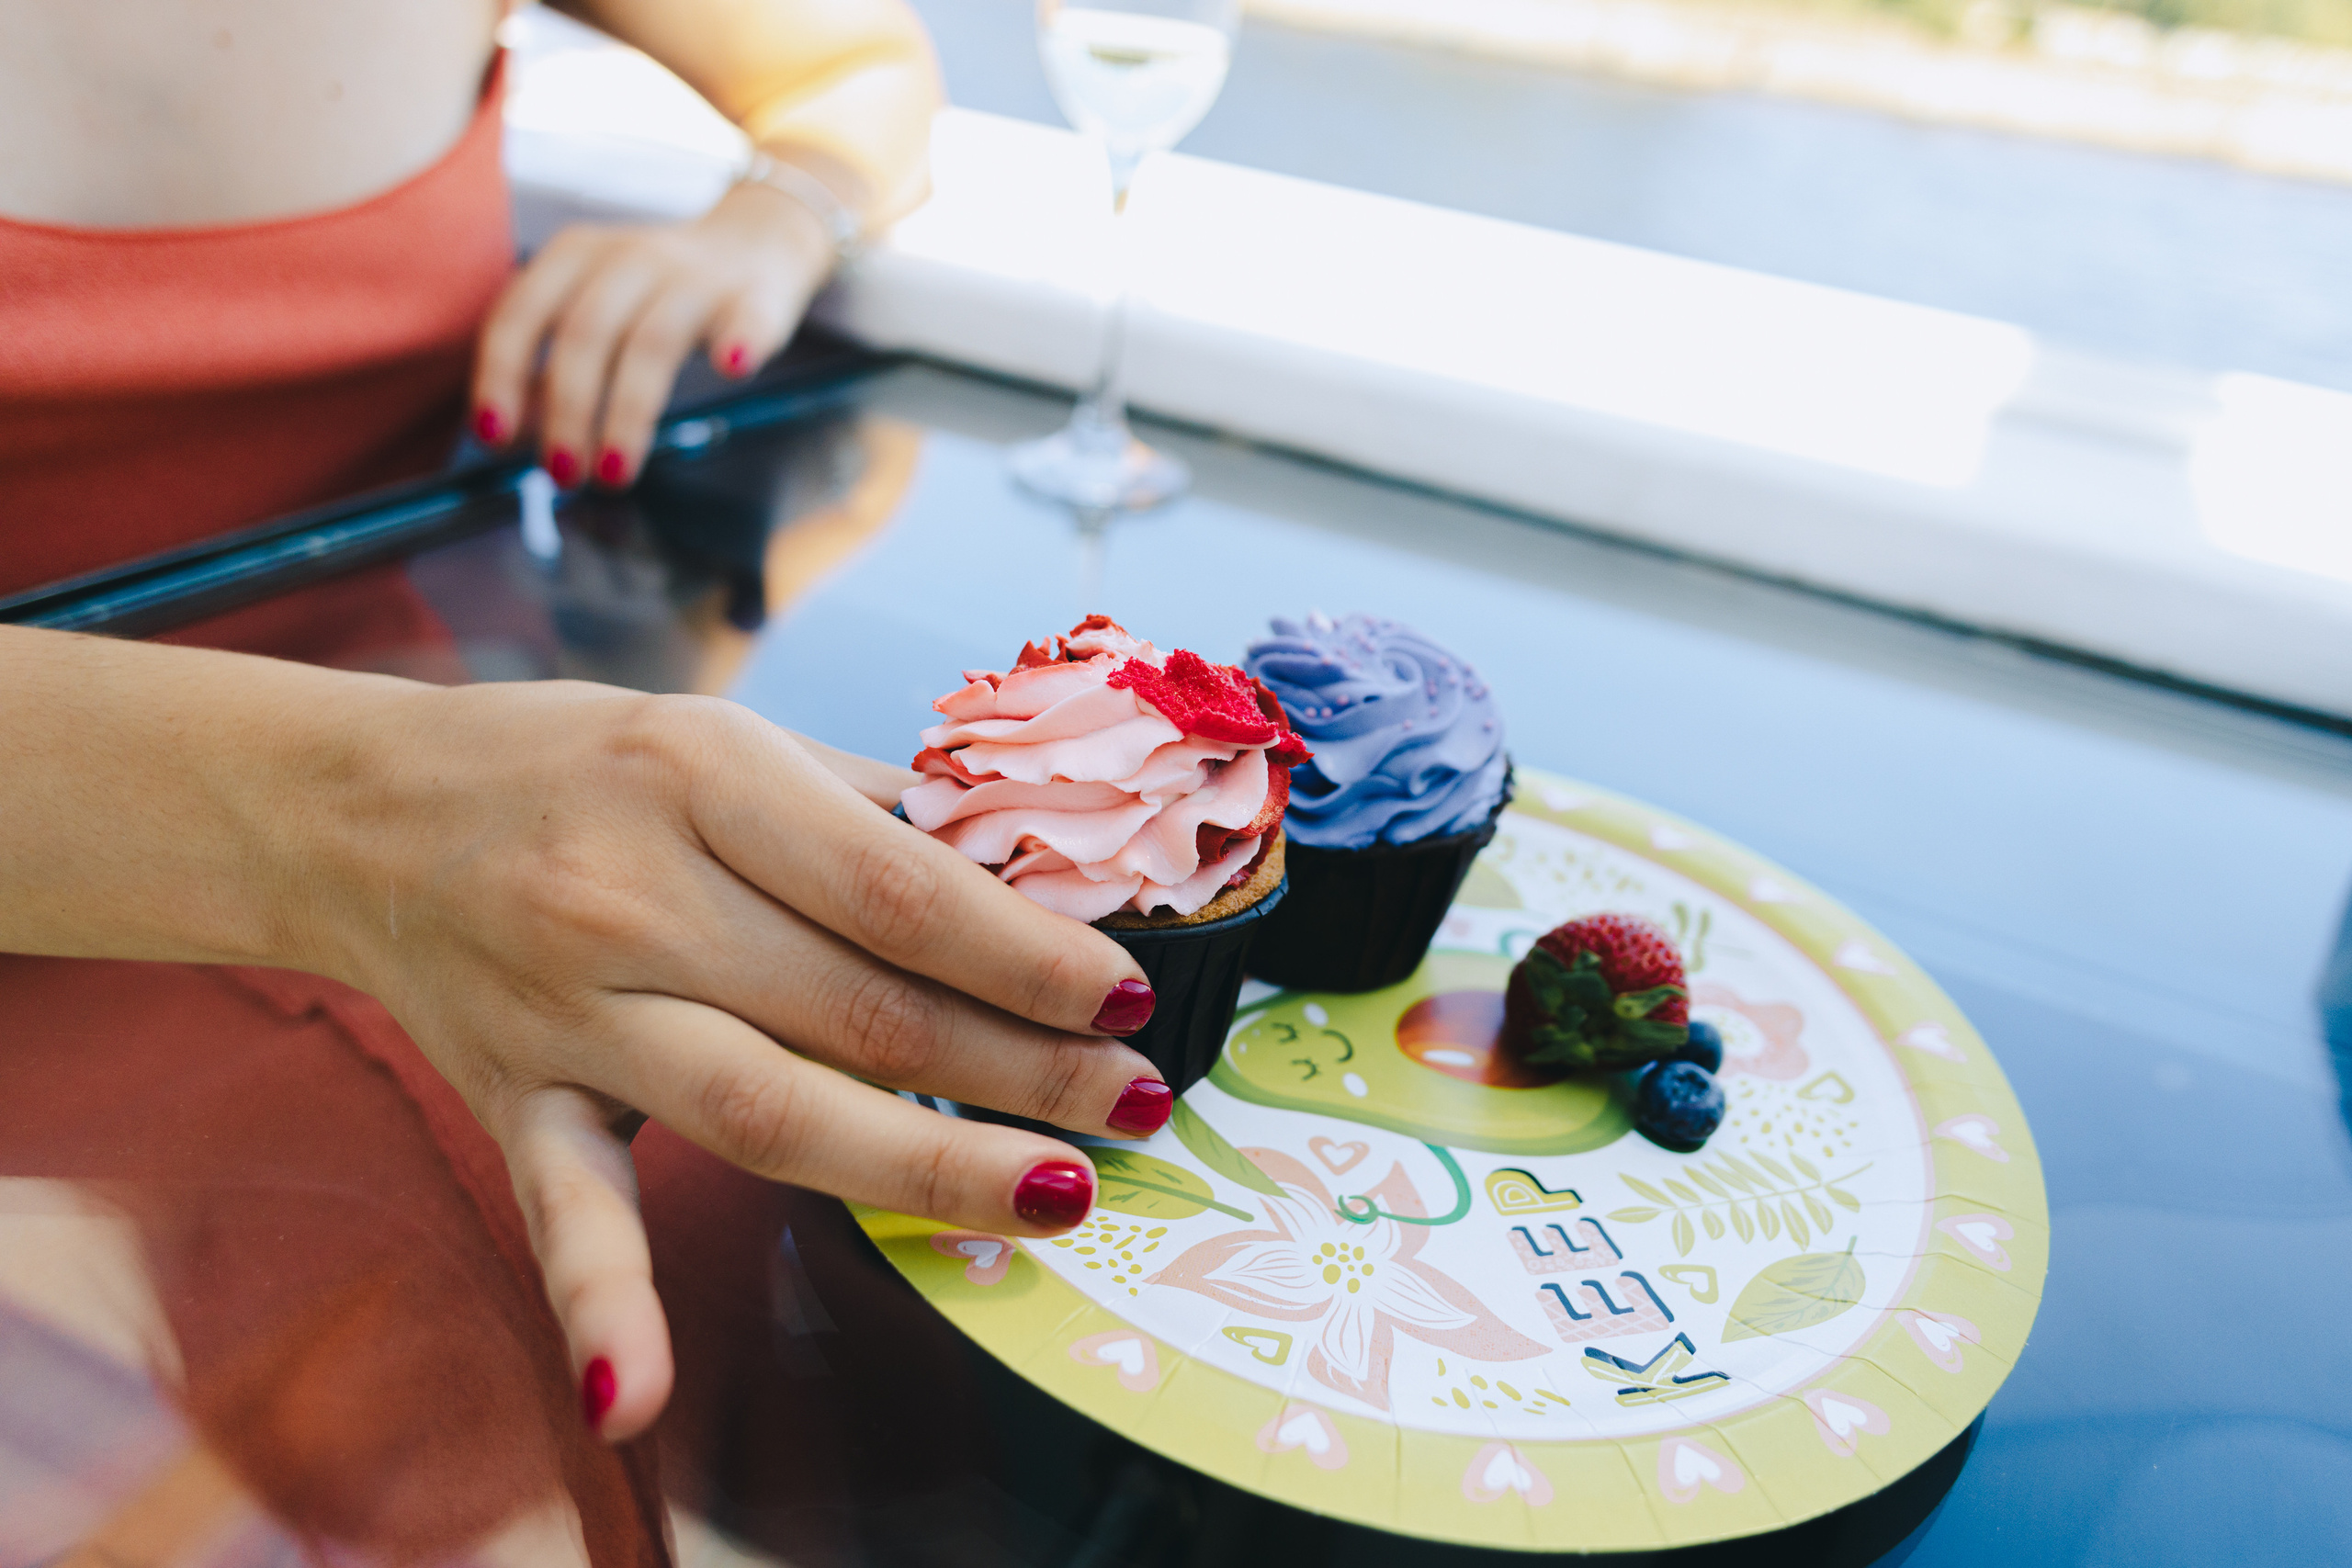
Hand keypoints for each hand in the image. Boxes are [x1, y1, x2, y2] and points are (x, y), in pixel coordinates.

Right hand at [306, 682, 1168, 1441]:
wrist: (361, 810)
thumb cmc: (581, 765)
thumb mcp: (731, 742)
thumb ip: (877, 811)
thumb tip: (1039, 881)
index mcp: (702, 779)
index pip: (899, 889)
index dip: (1027, 952)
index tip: (1128, 990)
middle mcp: (630, 898)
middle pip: (860, 1009)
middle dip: (1022, 1064)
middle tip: (1138, 1099)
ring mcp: (568, 1014)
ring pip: (766, 1110)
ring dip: (924, 1166)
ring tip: (1057, 1192)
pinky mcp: (516, 1102)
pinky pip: (563, 1212)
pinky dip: (601, 1308)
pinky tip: (640, 1398)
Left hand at [470, 172, 839, 488]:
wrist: (757, 240)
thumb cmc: (662, 292)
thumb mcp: (597, 308)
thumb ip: (555, 363)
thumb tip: (514, 434)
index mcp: (578, 255)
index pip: (523, 310)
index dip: (501, 374)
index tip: (493, 435)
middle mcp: (631, 256)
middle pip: (585, 332)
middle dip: (564, 409)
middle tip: (561, 474)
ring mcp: (695, 277)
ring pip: (652, 342)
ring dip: (626, 413)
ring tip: (612, 472)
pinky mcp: (755, 296)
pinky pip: (746, 319)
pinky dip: (739, 341)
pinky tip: (732, 368)